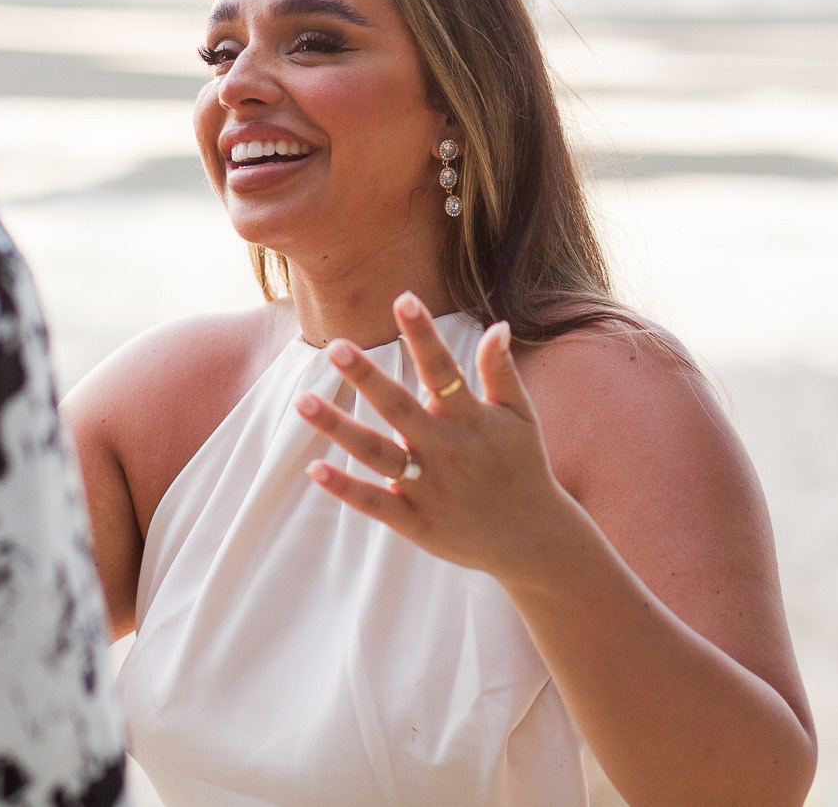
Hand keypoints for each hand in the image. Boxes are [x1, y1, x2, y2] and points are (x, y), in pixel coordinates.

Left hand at [296, 292, 582, 580]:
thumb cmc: (524, 466)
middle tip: (335, 345)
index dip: (424, 334)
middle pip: (399, 408)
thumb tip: (498, 324)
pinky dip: (345, 488)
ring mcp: (428, 487)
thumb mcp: (520, 416)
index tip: (403, 299)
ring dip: (339, 428)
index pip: (443, 369)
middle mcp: (445, 449)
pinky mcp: (415, 521)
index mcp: (470, 419)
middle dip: (367, 377)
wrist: (533, 539)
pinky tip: (315, 469)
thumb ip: (501, 372)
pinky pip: (374, 503)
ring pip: (376, 454)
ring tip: (303, 401)